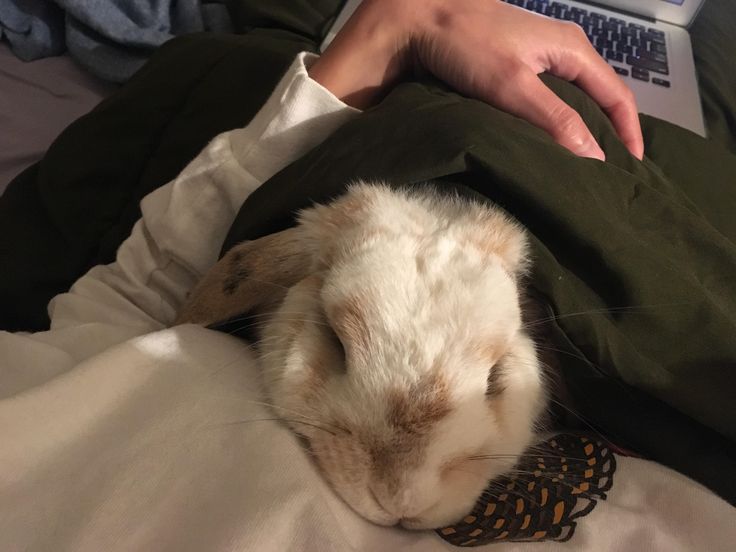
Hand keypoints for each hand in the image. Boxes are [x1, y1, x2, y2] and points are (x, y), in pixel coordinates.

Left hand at [309, 0, 643, 160]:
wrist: (416, 20)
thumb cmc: (466, 46)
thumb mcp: (513, 86)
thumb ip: (556, 119)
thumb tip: (595, 155)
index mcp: (572, 49)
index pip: (617, 95)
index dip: (629, 133)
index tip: (631, 168)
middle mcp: (563, 48)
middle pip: (599, 96)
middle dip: (608, 133)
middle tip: (607, 174)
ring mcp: (538, 55)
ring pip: (573, 97)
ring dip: (580, 129)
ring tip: (579, 165)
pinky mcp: (516, 64)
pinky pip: (548, 96)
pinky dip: (554, 121)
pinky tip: (545, 142)